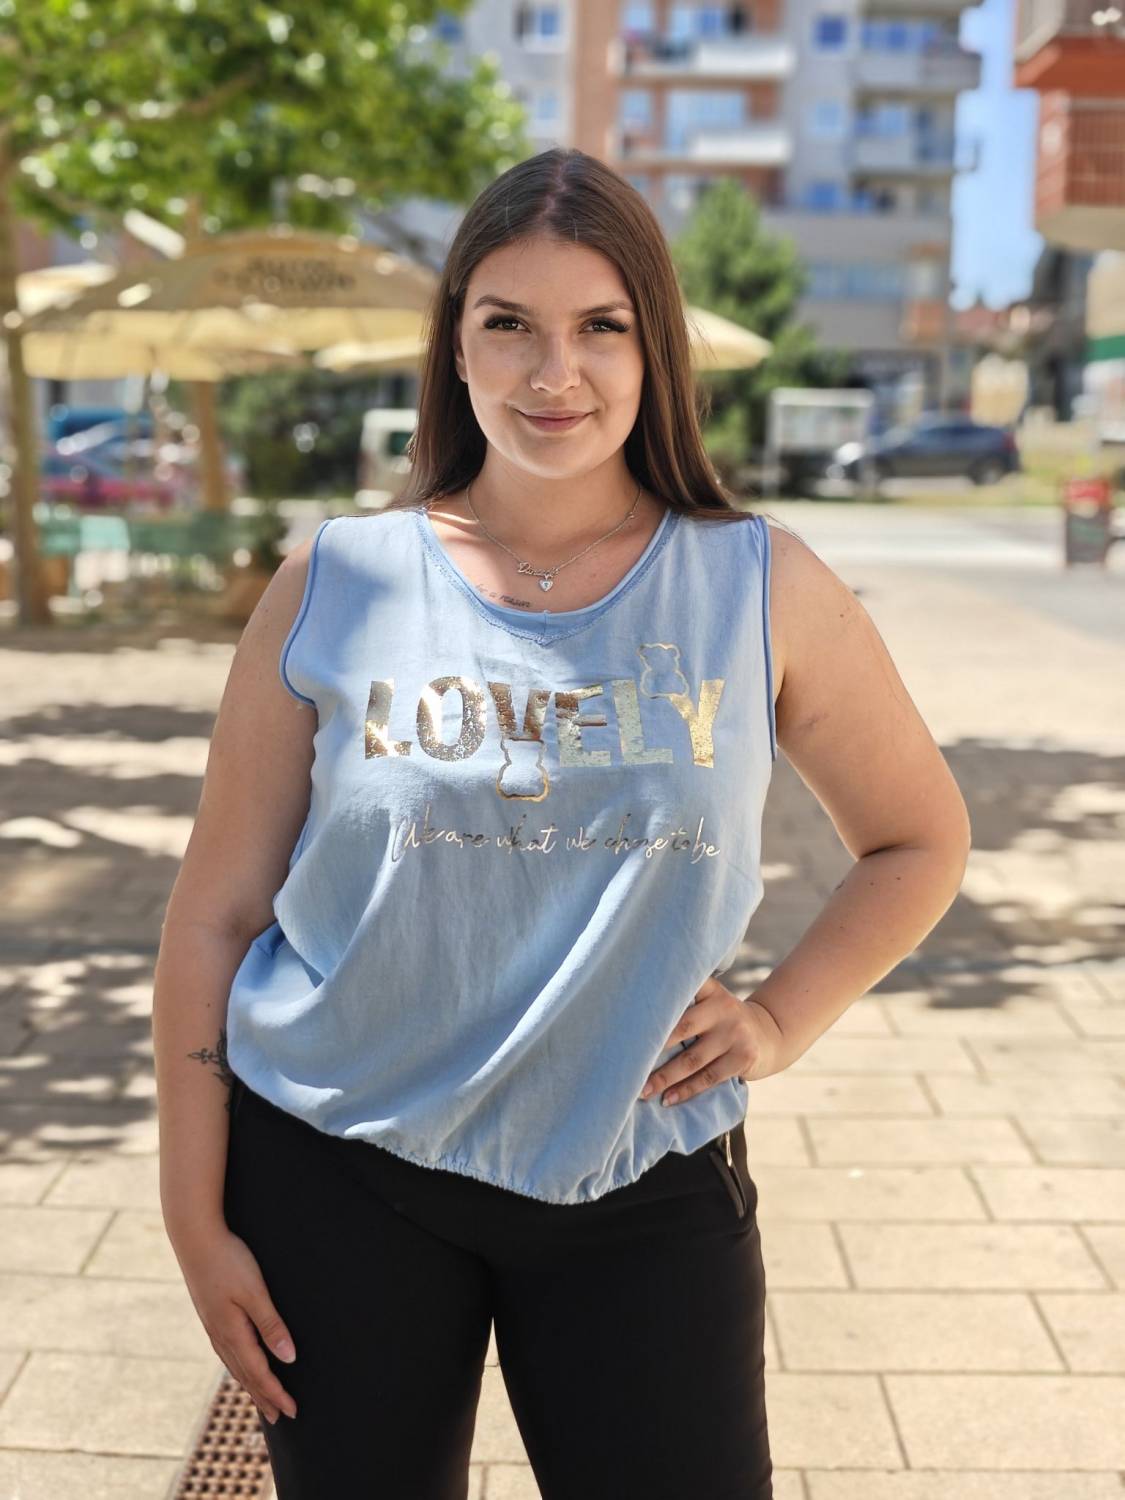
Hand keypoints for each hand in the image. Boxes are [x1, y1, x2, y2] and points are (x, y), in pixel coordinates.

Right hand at [170, 1222, 298, 1426]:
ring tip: (260, 1399)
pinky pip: (226, 1350)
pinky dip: (237, 1365)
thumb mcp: (255, 1292)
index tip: (292, 1411)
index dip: (276, 1393)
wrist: (195, 1237)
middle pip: (245, 1375)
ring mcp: (212, 1325)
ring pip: (234, 1364)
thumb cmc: (229, 1260)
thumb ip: (271, 1325)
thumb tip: (288, 1358)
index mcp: (232, 1333)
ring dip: (249, 1383)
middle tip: (279, 1417)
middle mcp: (220, 1334)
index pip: (259, 1372)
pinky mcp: (210, 1313)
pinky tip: (239, 1363)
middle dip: (263, 1396)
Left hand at [638, 977, 783, 1106]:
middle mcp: (723, 1007)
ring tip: (642, 1091)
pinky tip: (667, 1099)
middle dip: (651, 1047)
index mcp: (710, 990)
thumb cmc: (722, 1021)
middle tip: (625, 1061)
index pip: (681, 988)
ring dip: (664, 1078)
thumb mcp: (711, 1002)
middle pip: (680, 1028)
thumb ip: (684, 1005)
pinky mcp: (743, 1058)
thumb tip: (635, 1026)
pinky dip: (685, 1090)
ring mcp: (735, 1033)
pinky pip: (708, 1078)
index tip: (627, 1012)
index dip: (656, 999)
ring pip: (692, 1060)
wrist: (770, 1035)